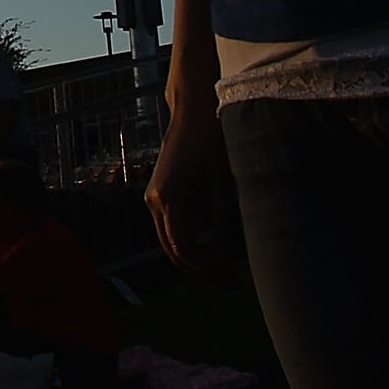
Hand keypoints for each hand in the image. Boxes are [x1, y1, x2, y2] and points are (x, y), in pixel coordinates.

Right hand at [143, 100, 242, 284]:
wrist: (195, 106)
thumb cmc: (213, 138)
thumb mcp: (224, 180)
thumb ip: (223, 219)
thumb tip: (226, 255)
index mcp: (168, 198)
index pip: (185, 249)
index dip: (208, 268)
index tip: (233, 276)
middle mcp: (155, 200)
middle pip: (173, 251)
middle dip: (201, 271)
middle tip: (231, 282)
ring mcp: (155, 196)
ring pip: (172, 241)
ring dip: (197, 257)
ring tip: (228, 268)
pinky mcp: (162, 191)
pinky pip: (174, 226)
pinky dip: (193, 240)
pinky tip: (218, 244)